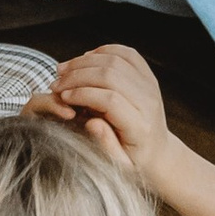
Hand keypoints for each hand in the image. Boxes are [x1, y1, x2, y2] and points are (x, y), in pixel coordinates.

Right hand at [33, 43, 170, 184]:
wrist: (158, 151)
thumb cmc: (134, 160)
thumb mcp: (118, 164)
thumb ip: (105, 145)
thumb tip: (92, 122)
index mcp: (141, 126)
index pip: (110, 99)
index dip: (82, 93)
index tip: (62, 96)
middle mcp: (149, 101)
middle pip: (111, 74)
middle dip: (78, 75)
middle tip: (56, 83)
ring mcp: (150, 85)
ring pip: (116, 60)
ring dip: (85, 61)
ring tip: (64, 70)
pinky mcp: (148, 75)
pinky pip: (126, 53)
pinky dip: (103, 51)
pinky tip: (85, 58)